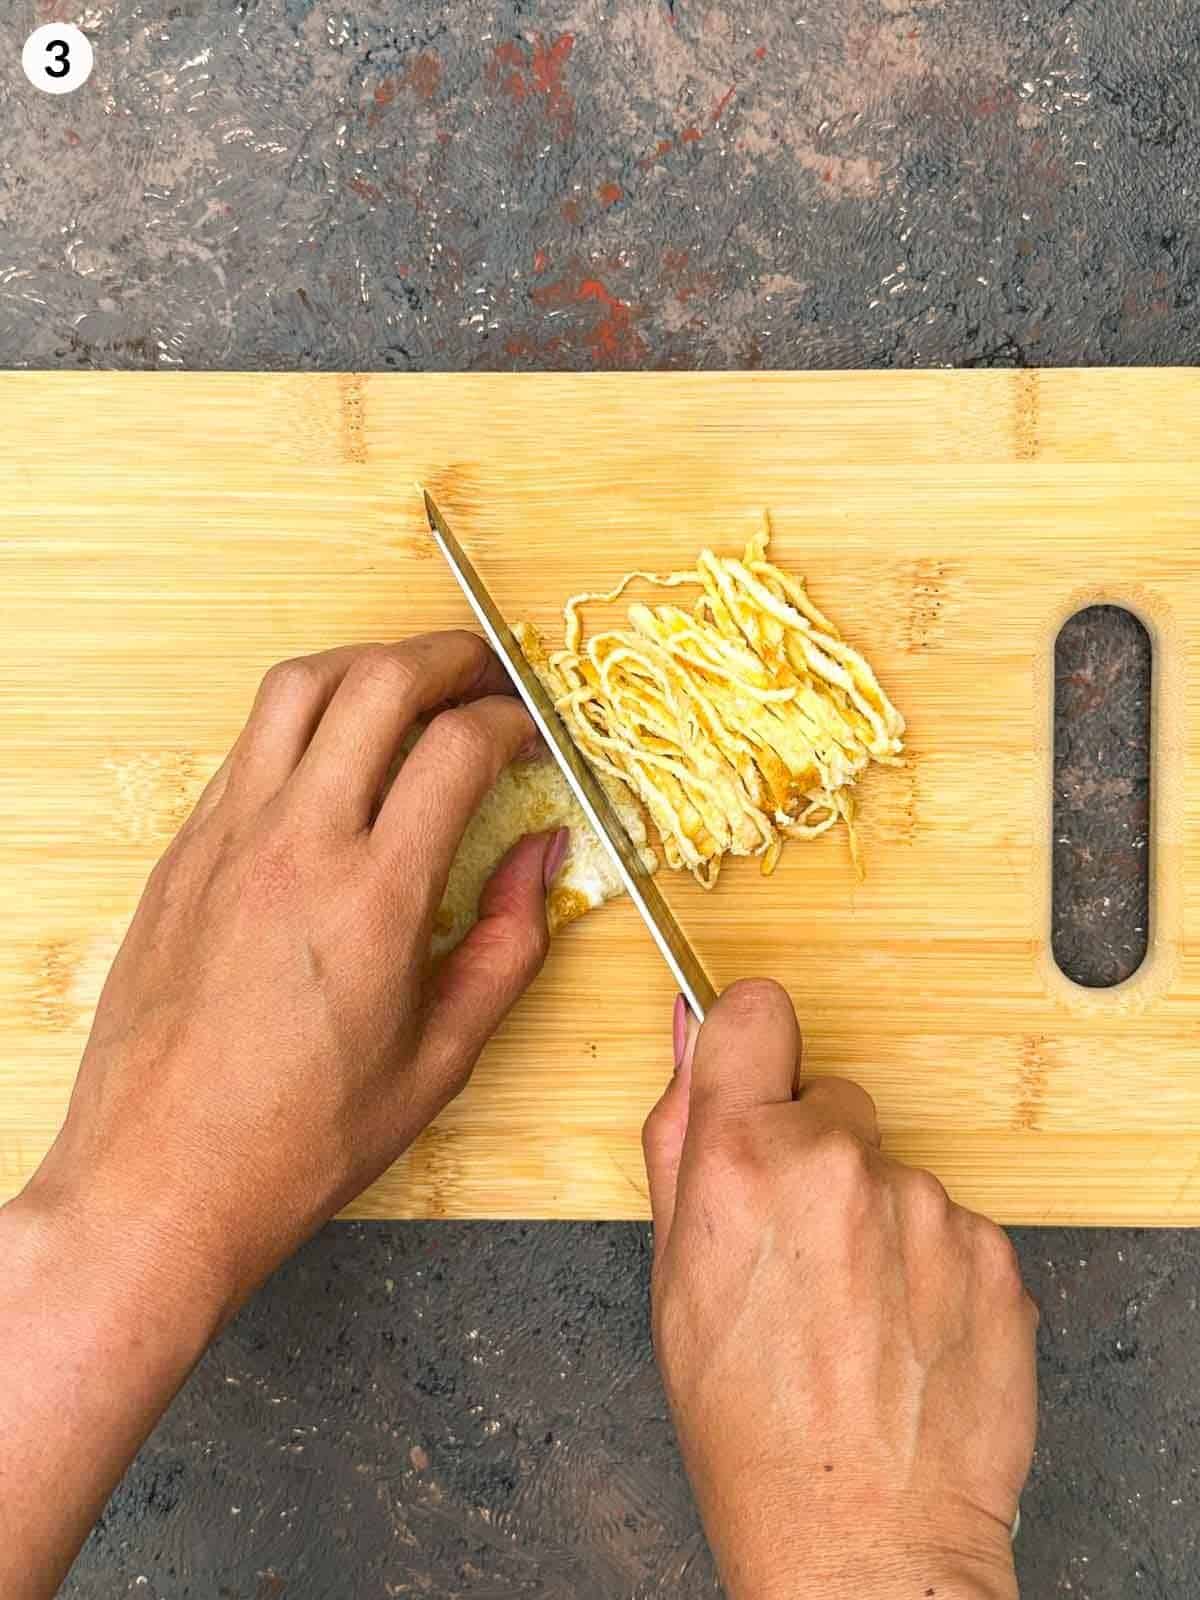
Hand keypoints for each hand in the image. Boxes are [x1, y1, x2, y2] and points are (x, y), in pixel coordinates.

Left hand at [2, 631, 567, 1597]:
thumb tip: (543, 855)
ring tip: (409, 682)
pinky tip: (333, 753)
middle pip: (378, 683)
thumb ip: (508, 944)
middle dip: (447, 656)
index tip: (533, 732)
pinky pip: (248, 744)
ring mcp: (226, 837)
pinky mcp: (182, 851)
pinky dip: (304, 718)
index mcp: (374, 897)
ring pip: (297, 689)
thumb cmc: (303, 1139)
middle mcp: (296, 843)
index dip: (512, 720)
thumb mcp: (440, 1060)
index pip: (457, 748)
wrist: (157, 1179)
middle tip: (485, 670)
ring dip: (365, 664)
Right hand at [643, 981, 1036, 1599]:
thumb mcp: (672, 1277)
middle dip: (813, 1153)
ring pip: (891, 1170)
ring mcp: (927, 1205)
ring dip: (873, 1217)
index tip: (755, 1083)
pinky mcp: (992, 1248)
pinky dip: (930, 1263)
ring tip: (853, 1311)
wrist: (861, 1538)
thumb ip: (677, 1139)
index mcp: (743, 1158)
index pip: (755, 1012)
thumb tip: (684, 1035)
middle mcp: (839, 1162)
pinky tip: (903, 1331)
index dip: (750, 1047)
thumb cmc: (746, 1424)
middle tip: (799, 1252)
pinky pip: (951, 1221)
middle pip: (831, 1098)